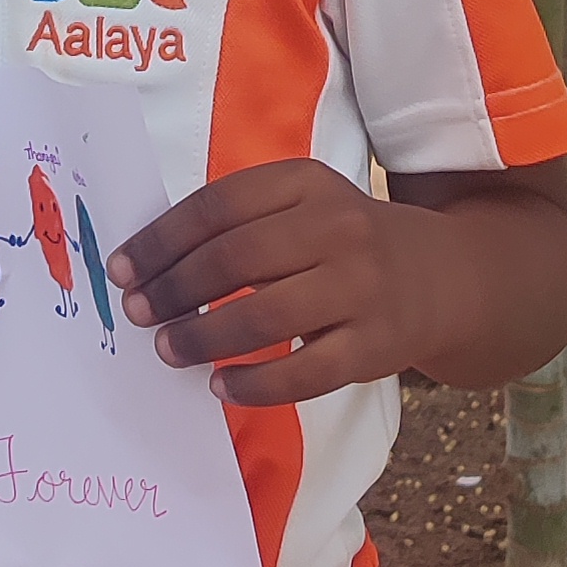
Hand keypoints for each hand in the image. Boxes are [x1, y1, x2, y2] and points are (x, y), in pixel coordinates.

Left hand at [112, 161, 439, 404]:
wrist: (444, 277)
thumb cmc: (346, 241)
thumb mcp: (303, 205)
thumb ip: (240, 222)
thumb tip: (149, 267)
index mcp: (306, 183)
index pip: (217, 206)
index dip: (161, 240)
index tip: (123, 269)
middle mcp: (337, 228)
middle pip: (236, 258)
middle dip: (174, 288)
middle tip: (138, 313)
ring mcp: (360, 287)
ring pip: (265, 315)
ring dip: (203, 335)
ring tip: (168, 349)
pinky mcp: (374, 345)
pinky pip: (303, 372)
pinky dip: (254, 383)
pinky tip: (221, 384)